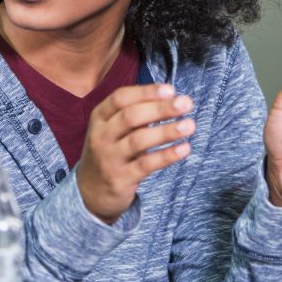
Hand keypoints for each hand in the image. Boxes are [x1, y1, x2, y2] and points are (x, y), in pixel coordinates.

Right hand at [74, 83, 195, 222]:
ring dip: (167, 131)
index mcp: (100, 117)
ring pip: (138, 140)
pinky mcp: (120, 179)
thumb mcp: (113, 128)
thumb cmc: (111, 150)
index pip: (121, 98)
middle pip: (131, 117)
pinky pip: (146, 165)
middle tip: (186, 103)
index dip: (146, 92)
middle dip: (161, 108)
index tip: (171, 90)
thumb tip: (172, 98)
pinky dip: (167, 155)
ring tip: (190, 125)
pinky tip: (185, 148)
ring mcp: (109, 158)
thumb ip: (136, 113)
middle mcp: (101, 136)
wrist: (91, 191)